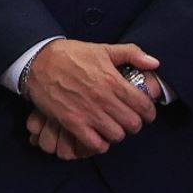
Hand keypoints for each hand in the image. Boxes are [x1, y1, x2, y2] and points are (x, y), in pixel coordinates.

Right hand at [22, 39, 159, 155]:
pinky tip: (96, 134)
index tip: (143, 112)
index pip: (144, 107)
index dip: (148, 112)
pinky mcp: (72, 122)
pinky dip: (99, 143)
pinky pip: (96, 144)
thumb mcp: (101, 48)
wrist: (37, 61)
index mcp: (113, 81)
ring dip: (116, 133)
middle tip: (126, 118)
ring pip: (117, 136)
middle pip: (133, 125)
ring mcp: (88, 112)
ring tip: (111, 125)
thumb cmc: (70, 55)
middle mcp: (103, 99)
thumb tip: (155, 63)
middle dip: (133, 123)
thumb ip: (131, 53)